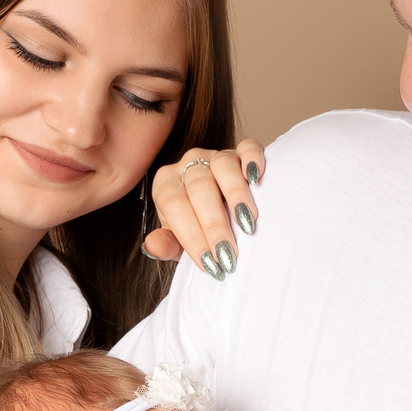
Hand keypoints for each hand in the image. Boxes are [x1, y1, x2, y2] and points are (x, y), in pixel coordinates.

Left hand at [142, 140, 264, 278]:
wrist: (221, 211)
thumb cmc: (199, 227)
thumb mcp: (179, 241)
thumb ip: (167, 245)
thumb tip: (154, 246)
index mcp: (166, 184)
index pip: (174, 205)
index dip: (191, 235)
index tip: (210, 262)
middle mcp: (188, 164)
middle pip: (199, 187)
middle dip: (214, 224)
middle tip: (228, 253)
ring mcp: (215, 154)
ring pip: (223, 165)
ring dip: (236, 195)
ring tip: (247, 224)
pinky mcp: (241, 151)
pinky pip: (248, 148)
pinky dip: (253, 160)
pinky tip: (257, 179)